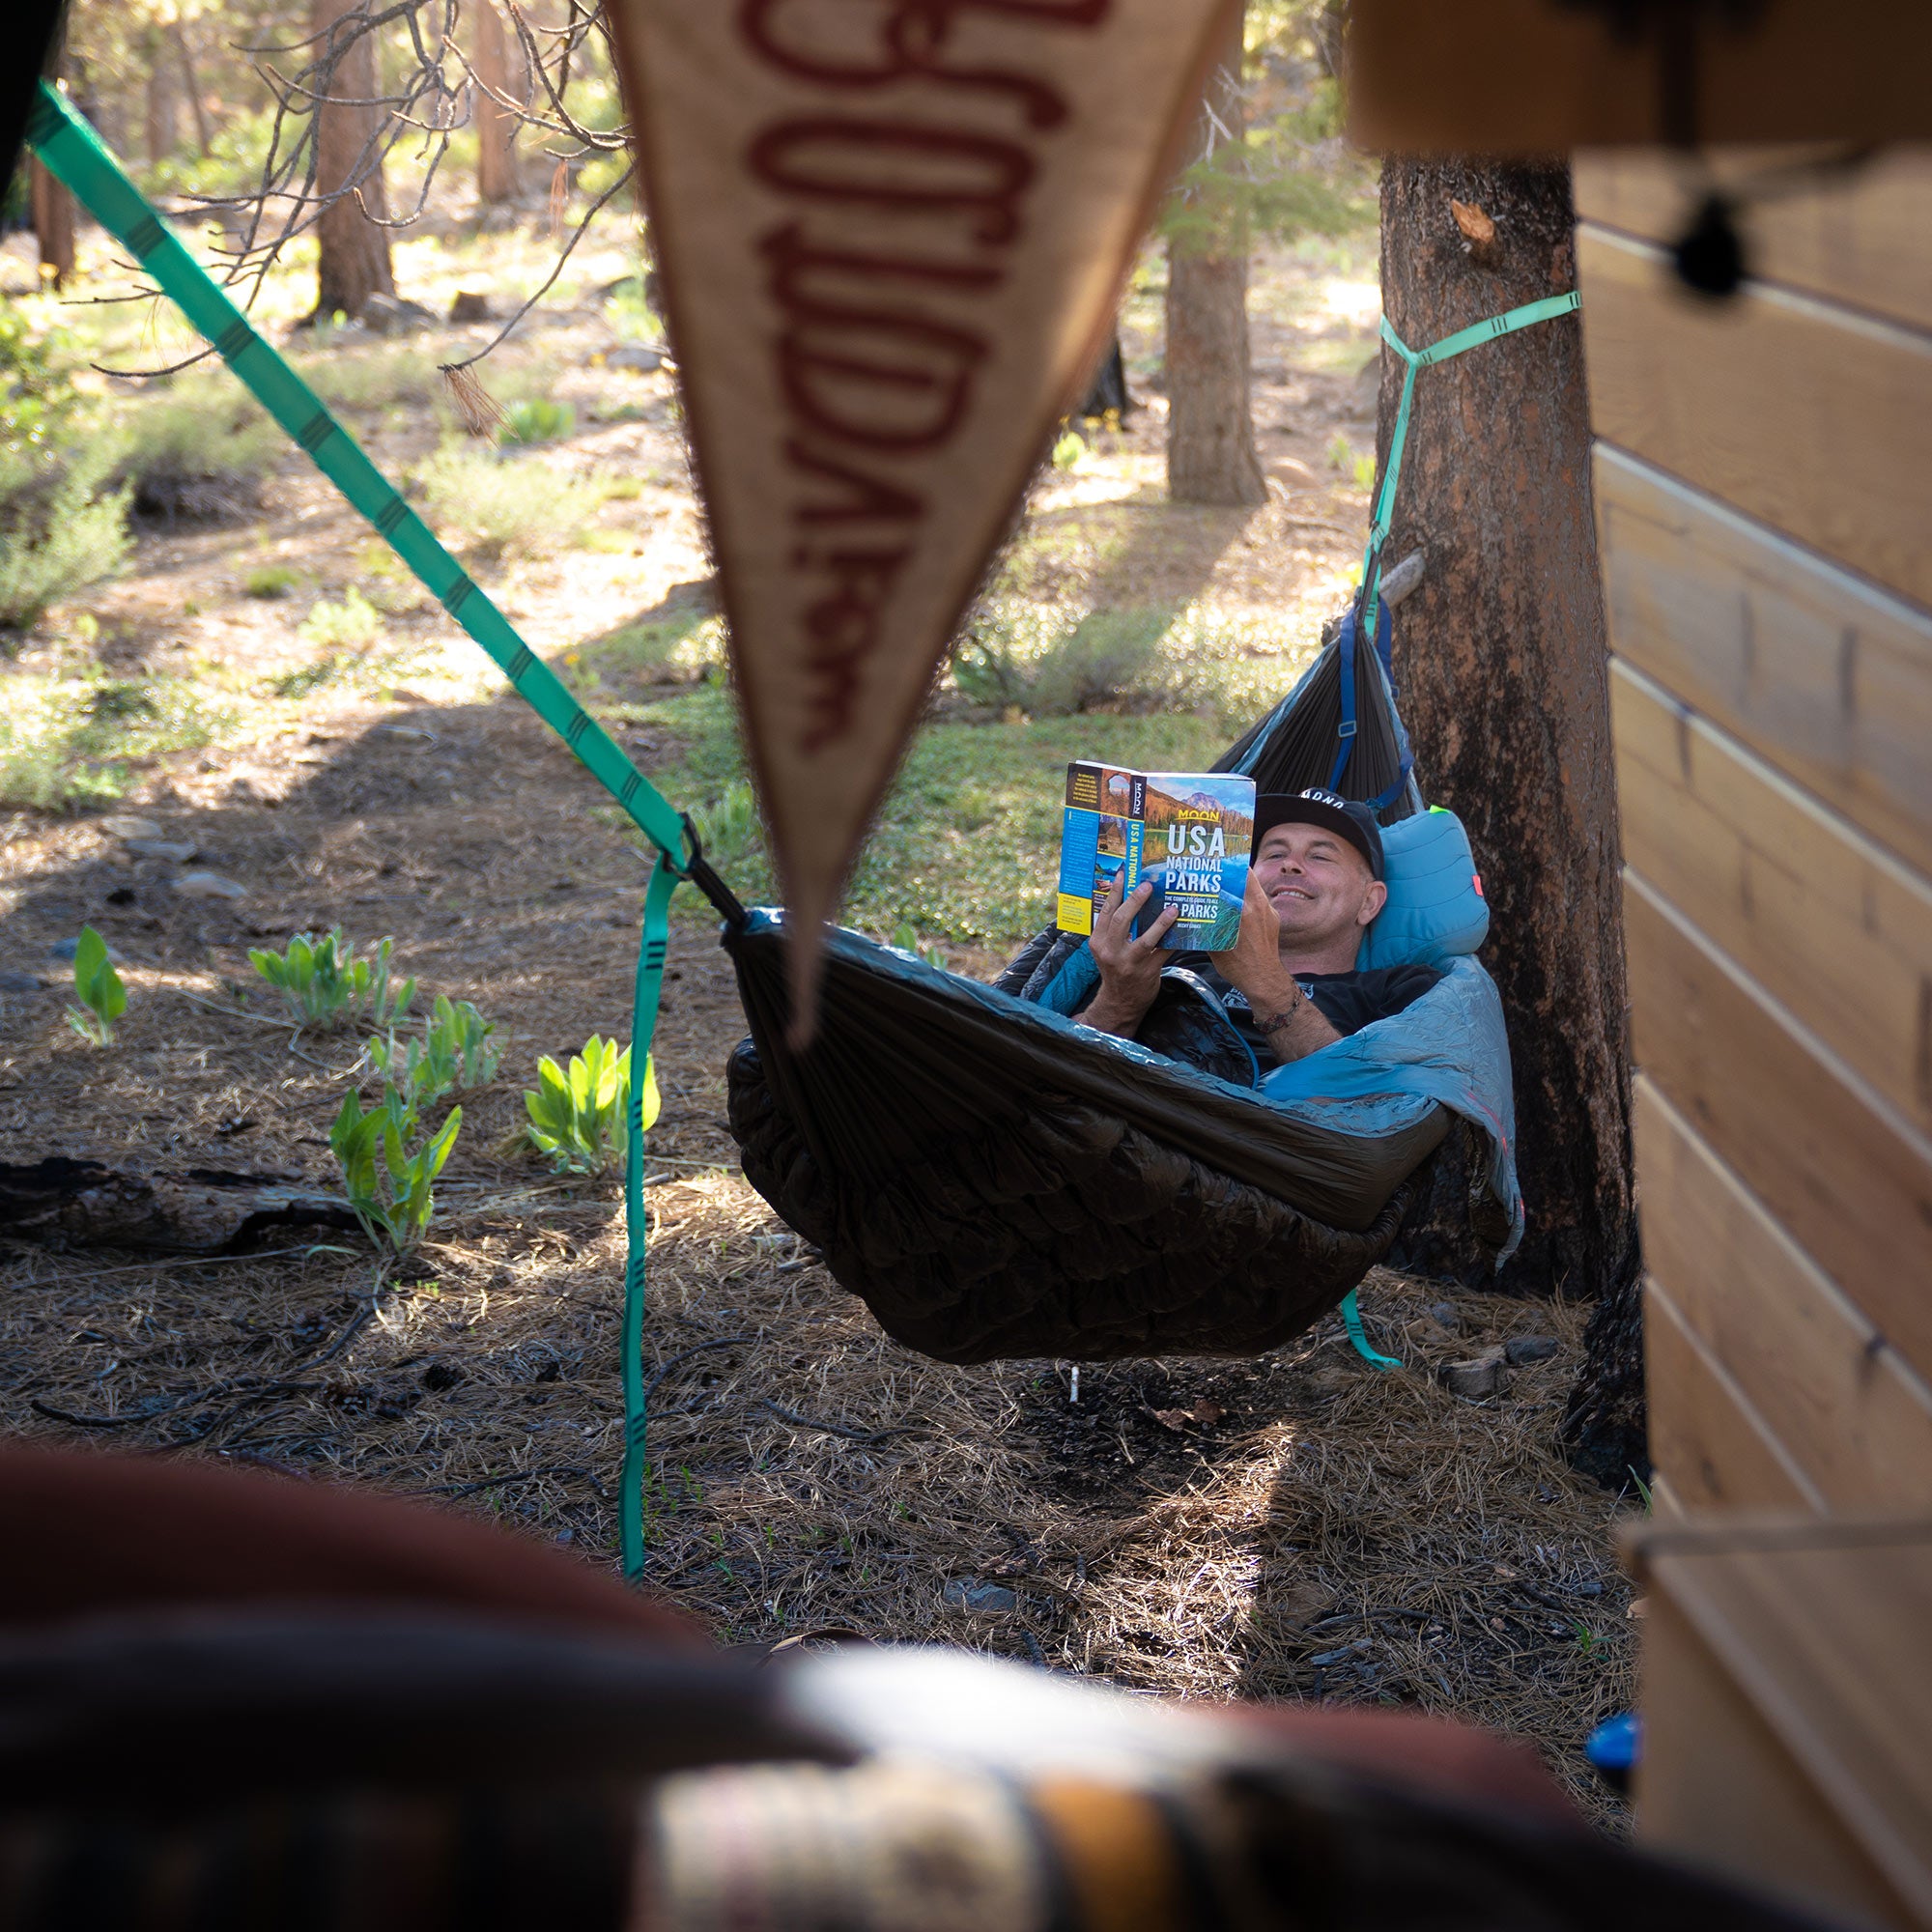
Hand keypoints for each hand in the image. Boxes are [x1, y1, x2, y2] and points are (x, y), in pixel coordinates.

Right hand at [1081, 873, 1177, 1036]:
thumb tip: (1133, 897)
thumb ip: (1116, 929)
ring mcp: (1129, 963)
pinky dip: (1174, 940)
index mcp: (1098, 941)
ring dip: (1161, 922)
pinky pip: (1163, 952)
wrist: (1121, 1002)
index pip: (1106, 911)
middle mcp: (1110, 951)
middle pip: (1122, 920)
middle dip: (1136, 900)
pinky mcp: (1147, 972)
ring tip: (1173, 908)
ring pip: (1145, 938)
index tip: (1123, 873)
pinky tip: (1184, 929)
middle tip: (1148, 885)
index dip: (1115, 891)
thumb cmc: (1117, 969)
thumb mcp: (1108, 949)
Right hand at [1216, 867, 1294, 1008]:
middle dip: (1231, 869)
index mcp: (1242, 911)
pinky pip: (1260, 899)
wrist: (1264, 980)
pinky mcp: (1273, 918)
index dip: (1218, 870)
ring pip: (1254, 886)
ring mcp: (1268, 911)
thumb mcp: (1216, 945)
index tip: (1208, 865)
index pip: (1229, 880)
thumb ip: (1208, 924)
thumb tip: (1194, 912)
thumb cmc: (1239, 967)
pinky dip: (1249, 896)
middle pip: (1246, 875)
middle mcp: (1258, 906)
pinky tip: (1238, 902)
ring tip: (1227, 882)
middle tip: (1218, 868)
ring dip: (1241, 881)